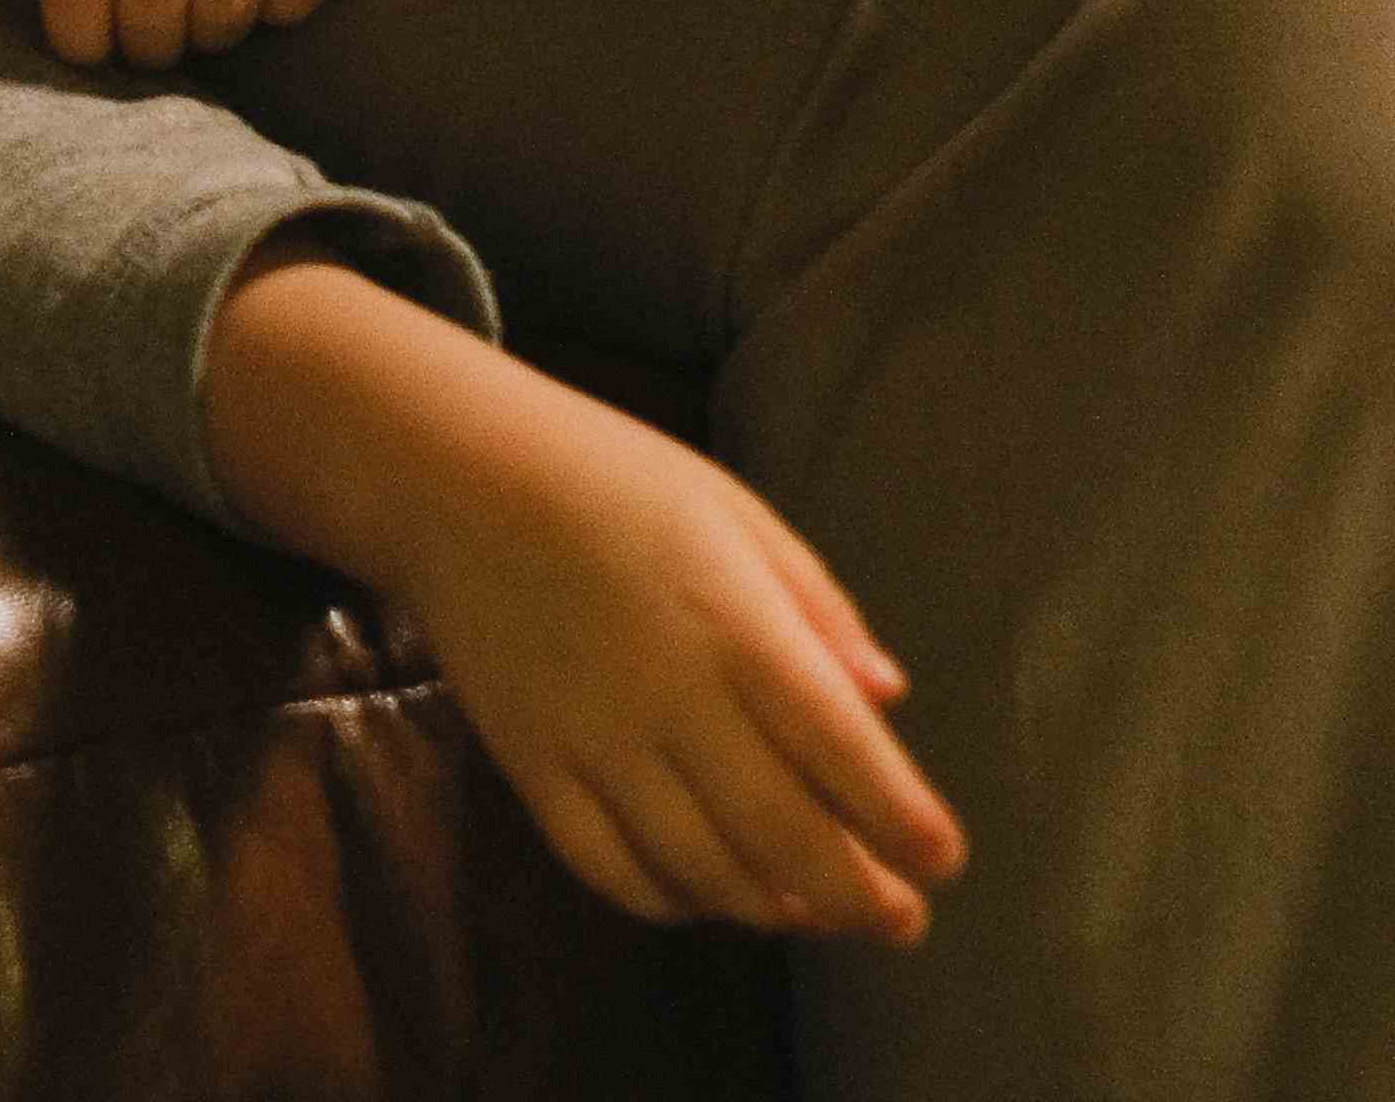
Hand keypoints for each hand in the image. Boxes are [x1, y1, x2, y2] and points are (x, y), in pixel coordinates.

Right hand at [388, 365, 965, 946]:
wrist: (450, 474)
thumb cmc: (610, 478)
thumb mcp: (734, 513)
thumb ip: (818, 607)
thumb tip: (888, 699)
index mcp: (735, 625)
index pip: (841, 750)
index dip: (902, 820)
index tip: (944, 861)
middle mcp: (671, 697)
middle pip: (781, 832)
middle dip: (856, 896)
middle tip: (901, 921)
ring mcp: (594, 741)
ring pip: (700, 867)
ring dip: (772, 907)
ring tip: (814, 914)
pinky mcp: (531, 765)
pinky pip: (605, 866)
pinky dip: (667, 901)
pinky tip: (707, 896)